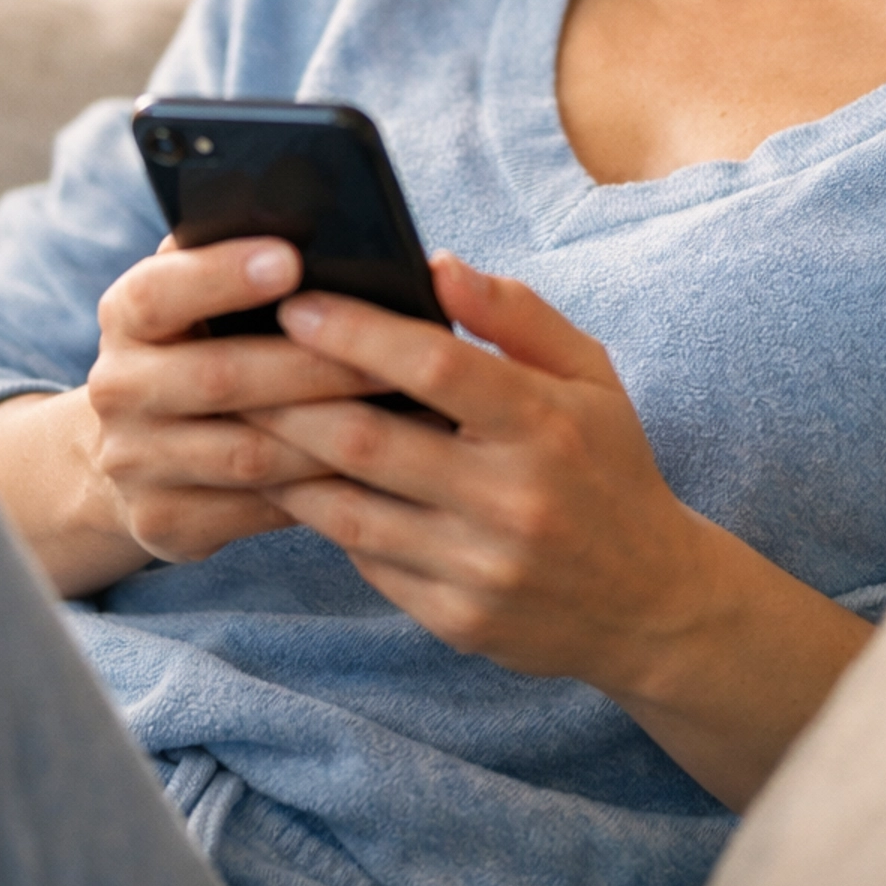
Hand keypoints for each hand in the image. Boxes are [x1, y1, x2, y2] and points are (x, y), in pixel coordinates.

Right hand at [84, 233, 395, 565]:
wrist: (130, 450)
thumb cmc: (198, 346)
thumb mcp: (196, 296)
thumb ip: (233, 256)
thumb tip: (315, 220)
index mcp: (126, 316)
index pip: (160, 292)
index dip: (222, 276)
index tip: (292, 259)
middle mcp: (118, 388)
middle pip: (218, 378)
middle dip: (313, 368)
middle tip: (390, 359)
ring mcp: (134, 463)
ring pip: (247, 454)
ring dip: (331, 438)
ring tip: (404, 419)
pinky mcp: (164, 521)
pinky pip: (257, 510)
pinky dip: (322, 493)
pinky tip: (377, 474)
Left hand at [273, 253, 873, 808]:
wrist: (652, 604)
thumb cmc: (610, 468)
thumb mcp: (591, 376)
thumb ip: (517, 314)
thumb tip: (437, 265)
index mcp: (546, 424)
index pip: (435, 366)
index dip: (356, 332)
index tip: (297, 303)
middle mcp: (512, 499)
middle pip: (369, 441)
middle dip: (289, 396)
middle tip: (233, 360)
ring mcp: (480, 568)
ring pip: (348, 509)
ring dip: (284, 462)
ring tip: (240, 420)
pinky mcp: (455, 620)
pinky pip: (366, 559)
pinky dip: (323, 518)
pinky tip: (289, 483)